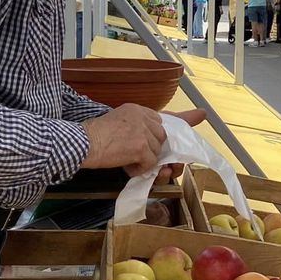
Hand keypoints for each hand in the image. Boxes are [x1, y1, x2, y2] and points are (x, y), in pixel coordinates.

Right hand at [80, 106, 205, 174]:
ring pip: (156, 154)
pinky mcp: (142, 146)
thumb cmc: (92, 138)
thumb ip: (137, 130)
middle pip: (163, 139)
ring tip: (122, 158)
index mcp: (137, 110)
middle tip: (147, 163)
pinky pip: (149, 165)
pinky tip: (123, 165)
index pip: (165, 116)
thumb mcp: (117, 125)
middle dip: (160, 154)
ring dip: (143, 163)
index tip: (199, 115)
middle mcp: (143, 117)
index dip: (183, 119)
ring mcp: (144, 131)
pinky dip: (137, 170)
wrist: (81, 143)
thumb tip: (155, 150)